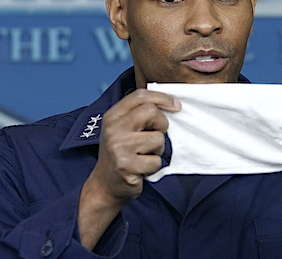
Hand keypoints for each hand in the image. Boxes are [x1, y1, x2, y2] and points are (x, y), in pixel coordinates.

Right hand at [78, 89, 180, 248]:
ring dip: (158, 149)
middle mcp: (113, 128)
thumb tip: (173, 103)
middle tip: (157, 134)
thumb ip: (140, 113)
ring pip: (158, 139)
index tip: (176, 105)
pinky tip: (141, 168)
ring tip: (144, 155)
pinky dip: (153, 166)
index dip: (162, 98)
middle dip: (162, 124)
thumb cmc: (121, 153)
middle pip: (151, 112)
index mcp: (113, 115)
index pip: (140, 96)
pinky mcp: (126, 166)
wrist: (105, 185)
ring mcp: (119, 147)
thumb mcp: (123, 128)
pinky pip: (156, 161)